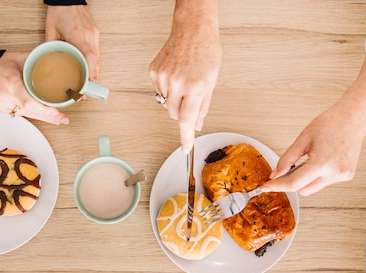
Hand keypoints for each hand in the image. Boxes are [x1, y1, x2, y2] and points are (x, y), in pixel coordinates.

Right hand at [0, 51, 69, 124]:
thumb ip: (37, 60)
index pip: (30, 103)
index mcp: (11, 84)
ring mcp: (1, 105)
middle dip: (50, 117)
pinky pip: (18, 113)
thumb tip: (55, 59)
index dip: (45, 111)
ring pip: (26, 115)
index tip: (58, 114)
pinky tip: (41, 114)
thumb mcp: (20, 58)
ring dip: (42, 117)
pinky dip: (30, 113)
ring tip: (57, 119)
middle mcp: (5, 97)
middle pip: (31, 112)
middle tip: (64, 119)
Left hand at [45, 5, 99, 81]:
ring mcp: (94, 34)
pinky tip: (89, 70)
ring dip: (94, 71)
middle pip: (95, 61)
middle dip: (92, 77)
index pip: (89, 56)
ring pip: (97, 58)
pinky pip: (96, 51)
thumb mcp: (50, 31)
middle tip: (87, 92)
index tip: (91, 84)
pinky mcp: (95, 33)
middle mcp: (89, 35)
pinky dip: (93, 62)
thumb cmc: (59, 11)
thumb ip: (51, 48)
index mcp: (78, 34)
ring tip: (89, 85)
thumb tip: (49, 63)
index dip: (92, 72)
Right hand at [149, 0, 220, 153]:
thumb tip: (196, 126)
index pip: (187, 120)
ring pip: (166, 103)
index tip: (185, 150)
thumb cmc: (206, 51)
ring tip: (183, 79)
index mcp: (195, 86)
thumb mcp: (211, 81)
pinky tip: (175, 74)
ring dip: (175, 98)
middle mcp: (177, 82)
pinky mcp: (154, 71)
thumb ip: (203, 106)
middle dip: (183, 111)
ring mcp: (163, 76)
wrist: (193, 29)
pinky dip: (167, 88)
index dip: (185, 137)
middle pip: (175, 114)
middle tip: (191, 96)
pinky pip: (159, 91)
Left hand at [262, 106, 365, 195]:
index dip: (278, 186)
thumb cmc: (330, 124)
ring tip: (309, 159)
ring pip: (314, 187)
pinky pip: (325, 182)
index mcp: (322, 163)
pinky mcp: (347, 175)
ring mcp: (342, 175)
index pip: (294, 183)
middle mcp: (335, 172)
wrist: (353, 118)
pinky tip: (321, 160)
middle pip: (303, 190)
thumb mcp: (303, 139)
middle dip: (292, 182)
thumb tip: (275, 174)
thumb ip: (286, 159)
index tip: (267, 187)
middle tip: (286, 170)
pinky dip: (318, 175)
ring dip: (306, 179)